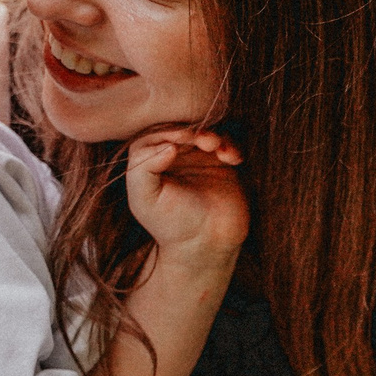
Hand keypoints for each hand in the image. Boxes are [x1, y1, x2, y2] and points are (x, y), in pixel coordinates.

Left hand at [125, 128, 245, 275]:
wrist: (206, 245)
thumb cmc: (171, 224)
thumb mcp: (144, 199)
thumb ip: (143, 168)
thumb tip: (167, 145)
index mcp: (151, 164)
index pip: (154, 136)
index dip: (168, 132)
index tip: (180, 141)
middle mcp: (175, 159)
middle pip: (182, 130)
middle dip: (192, 131)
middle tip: (200, 141)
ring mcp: (200, 160)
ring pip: (206, 134)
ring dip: (212, 135)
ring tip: (215, 146)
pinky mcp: (223, 166)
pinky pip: (228, 145)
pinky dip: (231, 146)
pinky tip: (231, 158)